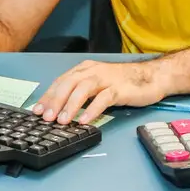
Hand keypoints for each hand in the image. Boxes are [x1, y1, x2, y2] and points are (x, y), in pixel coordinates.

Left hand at [33, 60, 167, 124]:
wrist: (152, 77)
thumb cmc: (124, 82)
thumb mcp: (98, 84)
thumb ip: (81, 93)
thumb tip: (61, 109)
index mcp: (85, 69)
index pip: (61, 81)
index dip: (48, 96)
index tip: (37, 111)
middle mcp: (93, 71)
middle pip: (69, 84)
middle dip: (55, 101)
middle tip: (46, 117)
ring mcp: (107, 79)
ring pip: (83, 88)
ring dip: (71, 105)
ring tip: (62, 121)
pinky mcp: (120, 88)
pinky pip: (104, 98)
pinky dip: (92, 109)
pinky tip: (85, 120)